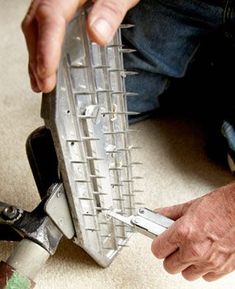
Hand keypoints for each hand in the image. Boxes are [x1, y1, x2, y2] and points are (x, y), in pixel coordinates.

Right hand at [21, 0, 138, 92]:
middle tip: (44, 85)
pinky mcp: (59, 10)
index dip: (47, 47)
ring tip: (40, 84)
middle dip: (38, 59)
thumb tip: (97, 34)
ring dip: (36, 59)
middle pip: (37, 26)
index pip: (50, 17)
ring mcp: (54, 2)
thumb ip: (110, 10)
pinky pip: (42, 29)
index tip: (47, 71)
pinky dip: (41, 51)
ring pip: (36, 29)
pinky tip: (42, 67)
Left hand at [152, 182, 234, 281]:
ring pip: (186, 274)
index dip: (158, 244)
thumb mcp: (189, 206)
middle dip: (170, 255)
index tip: (160, 241)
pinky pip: (205, 277)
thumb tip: (157, 215)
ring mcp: (209, 261)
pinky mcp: (222, 268)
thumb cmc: (220, 205)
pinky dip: (203, 268)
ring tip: (191, 248)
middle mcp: (195, 250)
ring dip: (186, 263)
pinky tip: (205, 254)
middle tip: (175, 245)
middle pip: (169, 266)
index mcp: (183, 233)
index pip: (157, 250)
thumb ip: (169, 214)